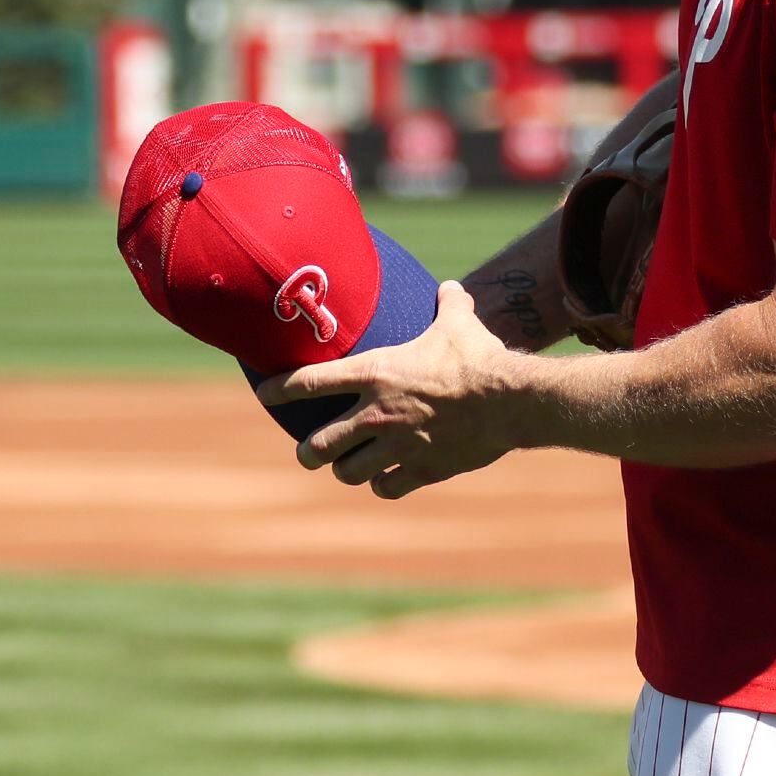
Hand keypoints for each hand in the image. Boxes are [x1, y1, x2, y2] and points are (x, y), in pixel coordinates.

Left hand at [256, 281, 527, 499]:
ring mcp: (398, 446)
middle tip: (310, 450)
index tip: (265, 393)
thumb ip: (449, 304)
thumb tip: (450, 287)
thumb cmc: (480, 357)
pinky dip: (384, 485)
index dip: (281, 389)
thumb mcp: (461, 323)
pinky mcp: (422, 469)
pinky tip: (387, 480)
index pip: (310, 383)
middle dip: (309, 451)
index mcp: (376, 374)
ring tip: (348, 467)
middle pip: (319, 444)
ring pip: (349, 472)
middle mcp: (377, 413)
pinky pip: (387, 487)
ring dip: (346, 470)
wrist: (510, 400)